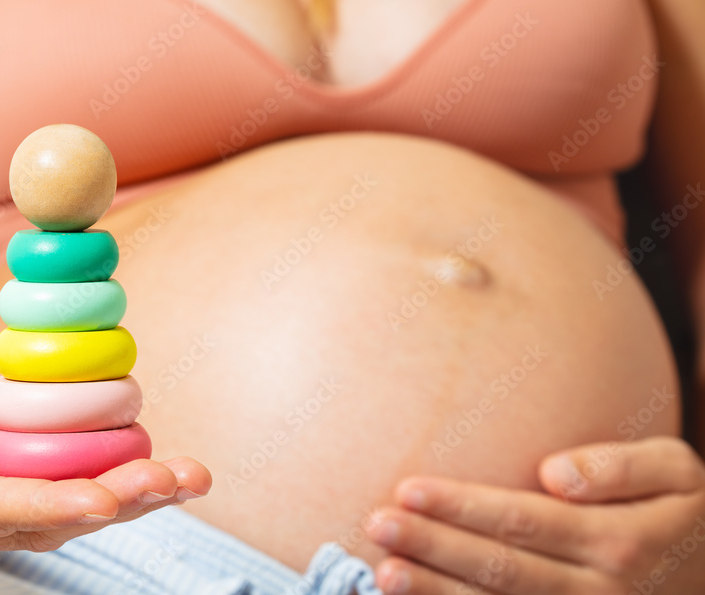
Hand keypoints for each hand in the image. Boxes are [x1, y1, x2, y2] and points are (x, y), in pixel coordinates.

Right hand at [0, 344, 211, 558]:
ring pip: (60, 513)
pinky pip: (57, 489)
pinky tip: (155, 465)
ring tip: (189, 475)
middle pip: (41, 521)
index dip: (48, 506)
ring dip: (127, 495)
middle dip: (114, 502)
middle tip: (178, 479)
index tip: (103, 498)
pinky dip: (109, 478)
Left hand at [365, 437, 704, 593]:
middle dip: (433, 547)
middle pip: (500, 568)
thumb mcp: (678, 473)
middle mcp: (598, 591)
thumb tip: (554, 472)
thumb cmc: (682, 512)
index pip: (523, 520)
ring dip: (436, 594)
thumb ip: (620, 467)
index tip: (408, 489)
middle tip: (376, 526)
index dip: (461, 507)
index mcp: (617, 541)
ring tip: (382, 573)